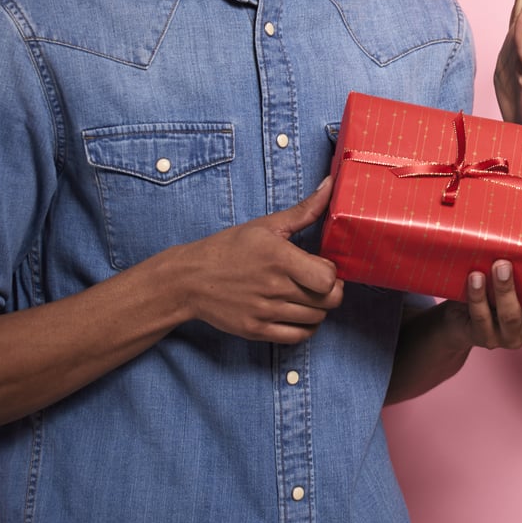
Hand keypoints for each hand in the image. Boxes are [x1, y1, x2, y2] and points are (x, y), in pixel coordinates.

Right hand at [158, 178, 342, 343]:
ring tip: (306, 295)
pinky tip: (298, 313)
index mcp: (280, 258)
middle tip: (319, 282)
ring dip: (318, 308)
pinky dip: (306, 327)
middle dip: (331, 291)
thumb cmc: (229, 248)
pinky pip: (298, 337)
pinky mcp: (256, 330)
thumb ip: (304, 210)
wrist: (190, 279)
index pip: (328, 279)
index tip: (322, 266)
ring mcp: (265, 312)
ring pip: (316, 319)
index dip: (331, 272)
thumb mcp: (265, 225)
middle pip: (328, 301)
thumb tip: (331, 184)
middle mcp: (274, 287)